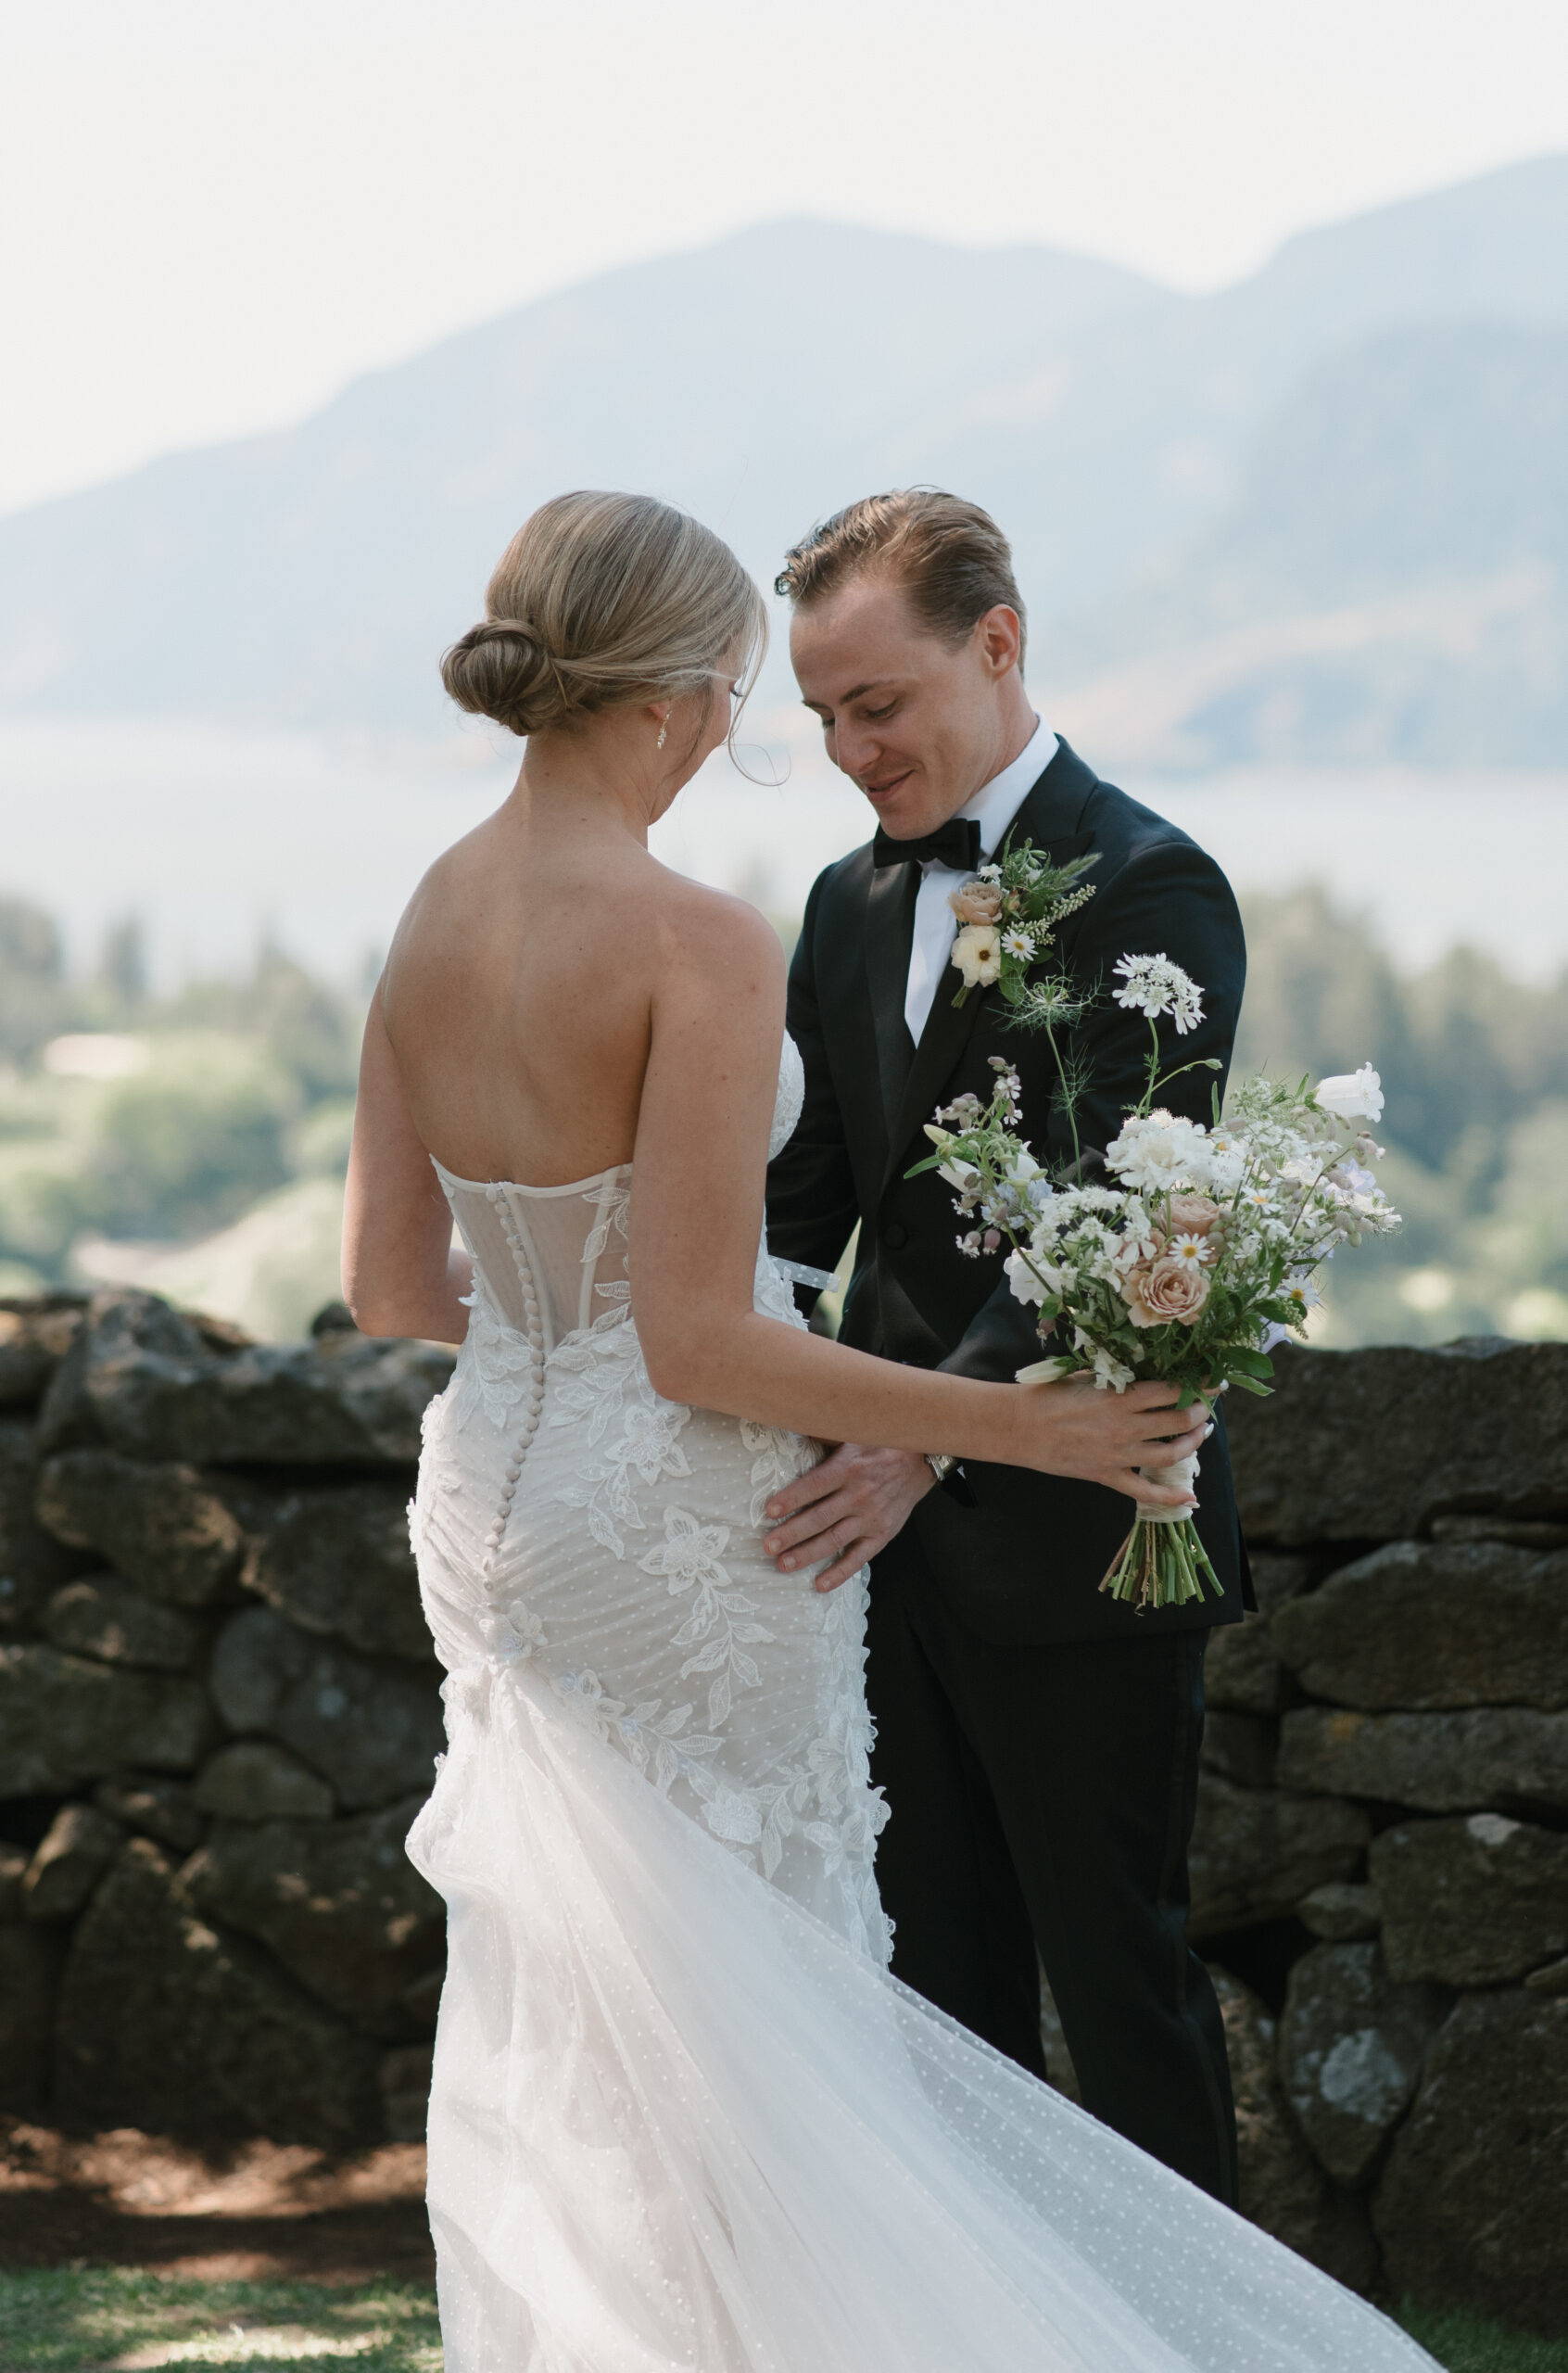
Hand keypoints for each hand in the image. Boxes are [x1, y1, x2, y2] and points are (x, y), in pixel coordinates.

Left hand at [763, 1443, 935, 1592]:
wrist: (921, 1459)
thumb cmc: (877, 1444)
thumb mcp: (851, 1432)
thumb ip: (821, 1434)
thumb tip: (790, 1419)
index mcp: (848, 1468)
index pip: (814, 1486)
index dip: (791, 1498)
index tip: (769, 1510)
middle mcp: (858, 1494)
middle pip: (820, 1518)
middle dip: (792, 1534)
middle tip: (767, 1546)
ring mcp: (871, 1517)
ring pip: (835, 1539)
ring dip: (808, 1554)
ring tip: (783, 1565)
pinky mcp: (882, 1534)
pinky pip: (860, 1557)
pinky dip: (840, 1572)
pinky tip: (820, 1584)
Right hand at [1012, 1377, 1210, 1509]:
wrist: (1018, 1426)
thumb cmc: (1048, 1395)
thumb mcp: (1087, 1376)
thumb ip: (1118, 1377)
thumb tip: (1146, 1372)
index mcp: (1120, 1397)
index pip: (1172, 1391)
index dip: (1198, 1387)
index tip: (1212, 1383)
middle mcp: (1125, 1426)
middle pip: (1179, 1421)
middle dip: (1199, 1412)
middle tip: (1205, 1407)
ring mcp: (1118, 1454)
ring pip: (1171, 1454)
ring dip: (1193, 1443)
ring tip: (1201, 1433)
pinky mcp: (1107, 1475)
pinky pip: (1145, 1491)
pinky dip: (1171, 1496)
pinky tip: (1191, 1497)